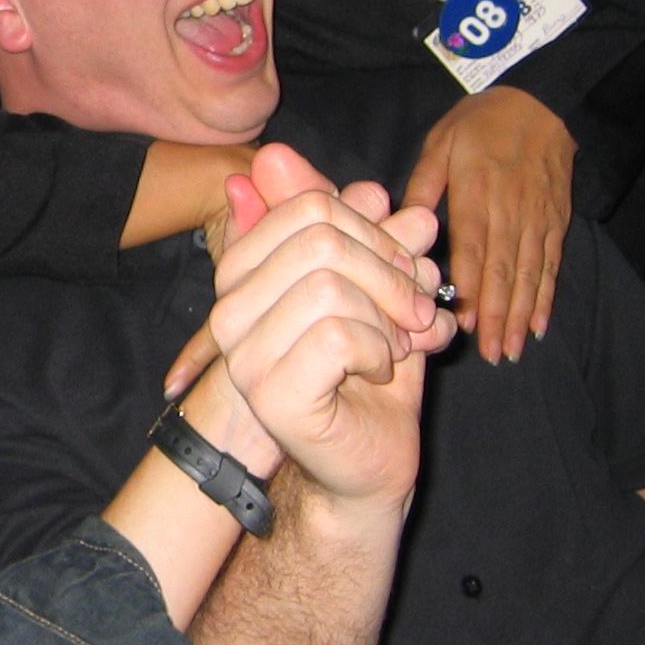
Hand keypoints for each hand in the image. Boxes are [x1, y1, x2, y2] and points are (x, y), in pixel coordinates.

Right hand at [159, 146, 412, 396]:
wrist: (372, 456)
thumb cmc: (371, 369)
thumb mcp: (376, 287)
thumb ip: (369, 238)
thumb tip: (376, 189)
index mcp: (246, 272)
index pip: (309, 205)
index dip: (374, 231)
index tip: (404, 268)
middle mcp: (230, 308)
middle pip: (320, 238)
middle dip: (388, 272)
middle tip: (414, 311)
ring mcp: (242, 352)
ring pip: (328, 287)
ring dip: (385, 319)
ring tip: (394, 347)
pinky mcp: (268, 393)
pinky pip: (335, 336)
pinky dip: (377, 351)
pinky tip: (378, 372)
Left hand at [401, 85, 573, 363]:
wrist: (544, 103)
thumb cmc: (484, 122)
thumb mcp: (441, 143)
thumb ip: (423, 186)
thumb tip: (402, 225)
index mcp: (477, 195)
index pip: (472, 250)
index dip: (468, 289)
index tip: (459, 323)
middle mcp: (510, 213)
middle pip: (504, 272)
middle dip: (496, 316)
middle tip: (489, 354)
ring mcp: (537, 220)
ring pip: (529, 275)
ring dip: (520, 315)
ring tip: (511, 350)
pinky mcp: (556, 222)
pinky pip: (551, 265)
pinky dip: (545, 297)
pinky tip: (538, 324)